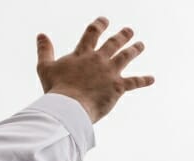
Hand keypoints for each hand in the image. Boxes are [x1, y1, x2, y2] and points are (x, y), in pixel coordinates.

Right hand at [36, 17, 154, 122]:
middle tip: (129, 31)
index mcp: (82, 54)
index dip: (99, 25)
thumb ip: (44, 50)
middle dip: (122, 35)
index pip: (92, 34)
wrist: (70, 106)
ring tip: (141, 45)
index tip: (105, 20)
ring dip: (134, 50)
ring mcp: (110, 72)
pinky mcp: (118, 87)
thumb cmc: (56, 89)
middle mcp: (98, 60)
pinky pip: (134, 82)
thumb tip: (41, 35)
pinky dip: (143, 80)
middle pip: (113, 43)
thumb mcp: (45, 67)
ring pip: (126, 57)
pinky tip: (152, 79)